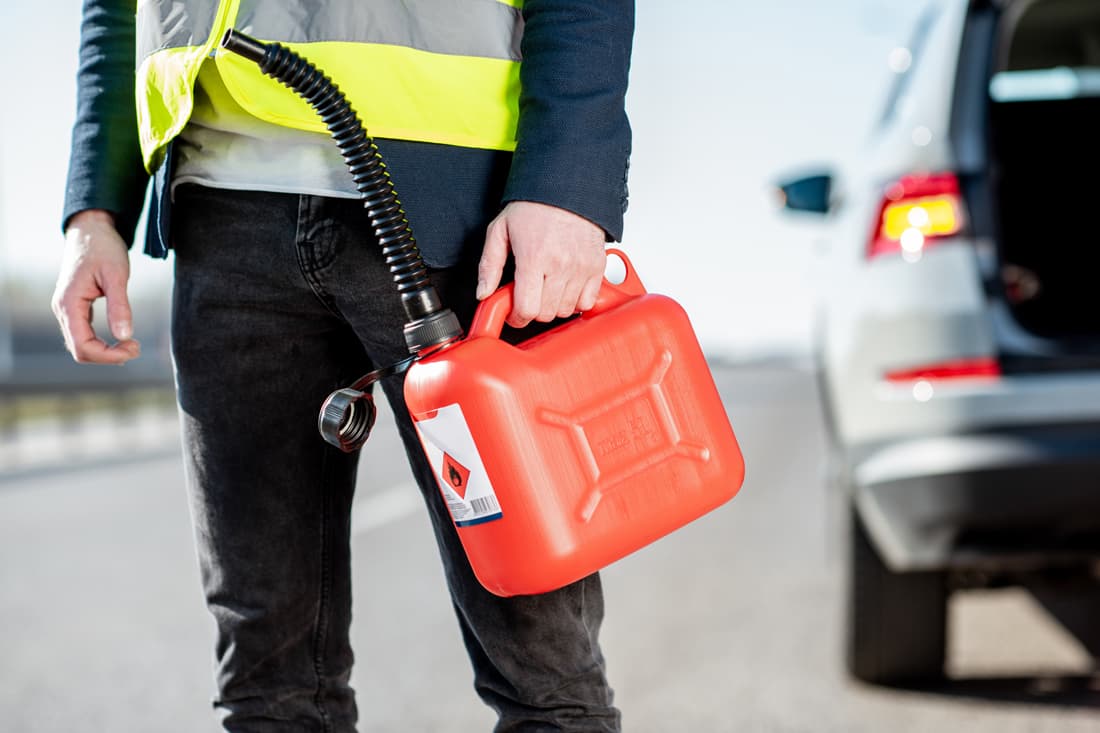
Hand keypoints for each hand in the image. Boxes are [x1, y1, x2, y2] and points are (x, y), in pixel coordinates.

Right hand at [51, 210, 140, 363]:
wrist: (91, 230)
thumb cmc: (103, 248)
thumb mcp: (116, 275)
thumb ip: (120, 306)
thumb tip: (125, 336)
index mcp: (69, 304)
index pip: (82, 346)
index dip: (108, 355)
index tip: (134, 347)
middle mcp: (63, 310)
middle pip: (80, 350)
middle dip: (108, 356)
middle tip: (136, 347)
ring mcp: (67, 309)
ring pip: (81, 344)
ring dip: (105, 351)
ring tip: (132, 344)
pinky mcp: (76, 307)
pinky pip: (84, 334)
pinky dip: (102, 342)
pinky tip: (121, 338)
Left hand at [477, 201, 605, 328]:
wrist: (567, 186)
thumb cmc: (535, 205)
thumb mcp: (500, 230)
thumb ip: (489, 265)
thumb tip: (483, 292)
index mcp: (534, 258)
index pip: (527, 309)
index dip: (517, 317)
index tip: (514, 313)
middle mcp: (560, 265)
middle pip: (546, 314)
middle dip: (533, 311)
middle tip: (528, 296)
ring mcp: (581, 267)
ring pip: (566, 310)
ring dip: (553, 306)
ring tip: (545, 288)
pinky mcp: (597, 267)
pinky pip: (587, 302)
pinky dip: (576, 301)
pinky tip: (565, 289)